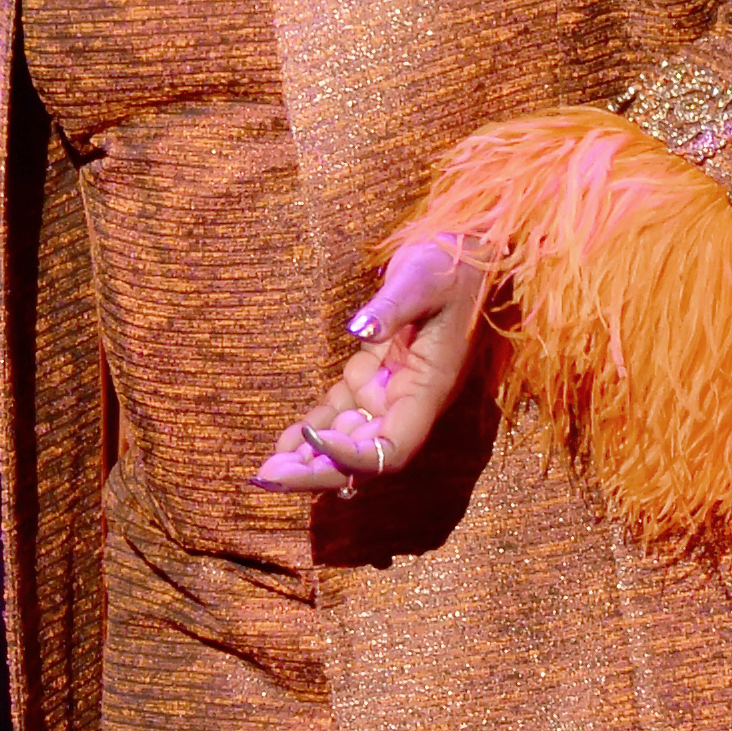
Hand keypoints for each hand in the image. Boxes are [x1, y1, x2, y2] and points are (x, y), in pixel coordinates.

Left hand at [255, 232, 492, 495]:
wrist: (465, 252)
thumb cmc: (449, 264)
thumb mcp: (421, 278)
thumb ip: (392, 306)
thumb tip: (360, 328)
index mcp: (429, 389)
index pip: (393, 448)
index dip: (355, 457)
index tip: (313, 442)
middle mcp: (409, 402)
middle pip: (365, 457)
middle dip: (319, 471)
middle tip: (269, 478)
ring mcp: (390, 392)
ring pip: (348, 441)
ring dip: (310, 460)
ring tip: (265, 472)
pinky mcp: (373, 376)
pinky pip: (340, 415)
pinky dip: (313, 431)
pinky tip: (282, 445)